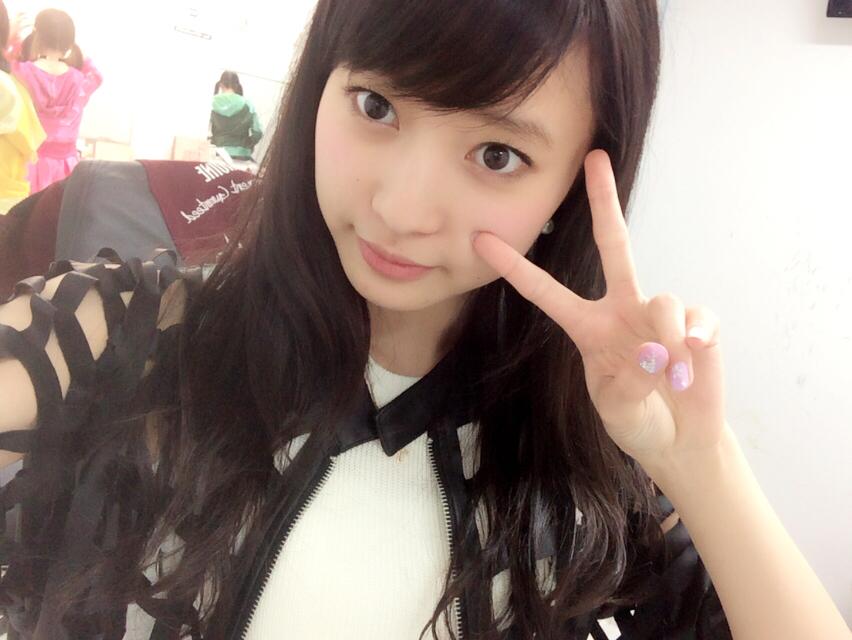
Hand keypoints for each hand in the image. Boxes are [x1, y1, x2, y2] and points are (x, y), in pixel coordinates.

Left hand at [472, 149, 726, 469]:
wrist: (678, 441)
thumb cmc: (636, 420)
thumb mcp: (617, 409)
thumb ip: (629, 382)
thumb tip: (656, 349)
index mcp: (587, 328)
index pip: (546, 292)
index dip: (516, 267)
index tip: (482, 239)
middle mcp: (621, 311)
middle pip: (613, 244)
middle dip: (604, 202)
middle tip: (595, 159)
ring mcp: (659, 316)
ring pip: (664, 300)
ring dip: (667, 339)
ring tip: (671, 377)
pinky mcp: (699, 327)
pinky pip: (699, 318)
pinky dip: (697, 340)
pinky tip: (693, 362)